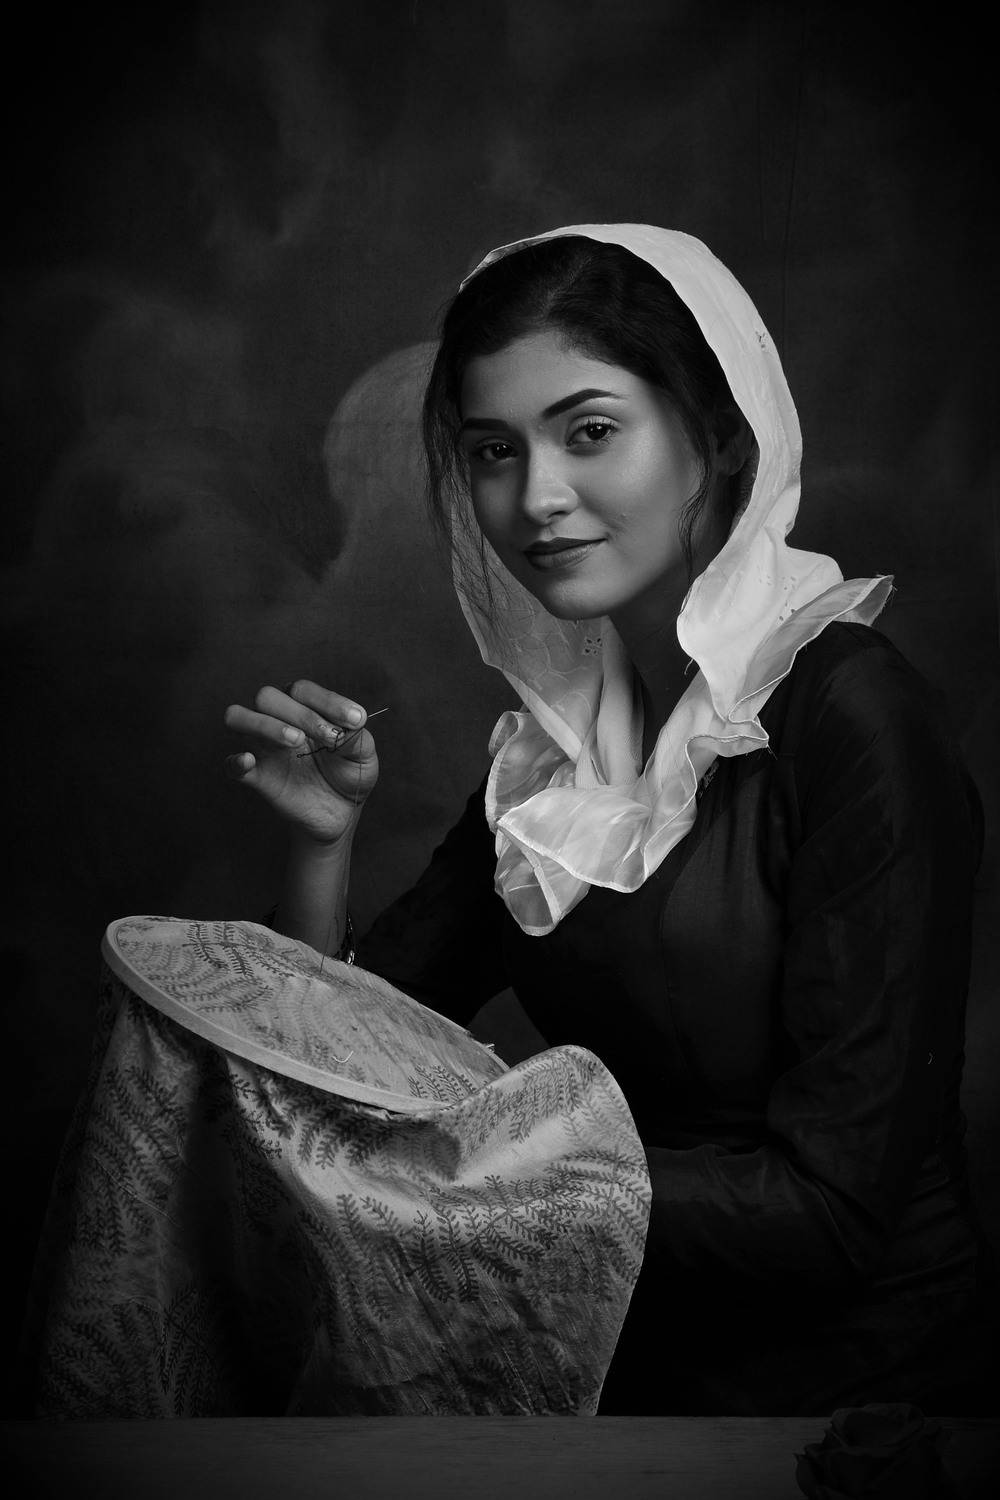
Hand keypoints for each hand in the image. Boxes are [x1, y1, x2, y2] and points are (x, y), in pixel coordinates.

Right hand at [223, 681, 379, 845]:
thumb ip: (355, 737)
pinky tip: (248, 761)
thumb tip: (350, 724)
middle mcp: (277, 720)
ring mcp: (263, 747)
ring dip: (265, 725)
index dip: (328, 701)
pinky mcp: (257, 776)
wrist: (341, 812)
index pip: (302, 690)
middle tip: (331, 738)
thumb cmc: (348, 771)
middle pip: (266, 696)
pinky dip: (235, 761)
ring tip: (296, 740)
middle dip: (300, 713)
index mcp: (303, 707)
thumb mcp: (362, 754)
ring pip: (238, 717)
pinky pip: (231, 764)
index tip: (356, 721)